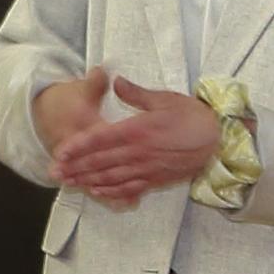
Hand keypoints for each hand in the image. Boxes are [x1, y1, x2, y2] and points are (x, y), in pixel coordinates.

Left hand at [47, 72, 221, 209]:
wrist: (219, 139)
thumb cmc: (193, 116)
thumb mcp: (165, 98)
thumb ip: (137, 93)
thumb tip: (116, 81)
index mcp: (139, 130)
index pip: (102, 139)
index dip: (79, 146)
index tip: (60, 151)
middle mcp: (139, 152)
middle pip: (101, 162)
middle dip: (75, 168)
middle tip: (54, 173)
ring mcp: (147, 168)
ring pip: (111, 177)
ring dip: (88, 181)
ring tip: (68, 183)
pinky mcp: (156, 179)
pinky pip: (130, 188)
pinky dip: (111, 192)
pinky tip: (97, 192)